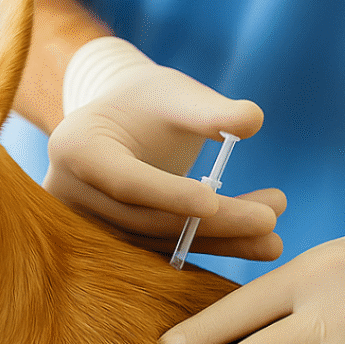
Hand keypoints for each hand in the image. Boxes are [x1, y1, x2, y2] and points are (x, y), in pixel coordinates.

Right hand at [45, 37, 285, 258]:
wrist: (116, 124)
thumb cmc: (145, 100)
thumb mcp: (174, 93)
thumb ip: (209, 109)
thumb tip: (253, 119)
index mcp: (76, 149)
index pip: (125, 181)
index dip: (168, 194)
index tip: (214, 201)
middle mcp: (71, 195)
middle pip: (145, 219)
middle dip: (210, 224)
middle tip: (270, 219)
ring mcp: (86, 225)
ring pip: (157, 242)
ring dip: (219, 242)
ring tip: (274, 235)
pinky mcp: (109, 243)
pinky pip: (162, 250)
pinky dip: (210, 248)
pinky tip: (255, 245)